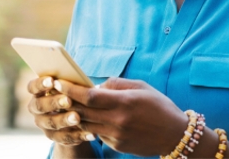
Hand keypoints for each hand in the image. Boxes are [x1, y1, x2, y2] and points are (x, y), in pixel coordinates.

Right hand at [27, 76, 95, 145]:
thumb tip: (78, 78)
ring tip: (77, 118)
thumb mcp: (68, 84)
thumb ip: (68, 82)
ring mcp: (44, 124)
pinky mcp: (55, 137)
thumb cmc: (70, 90)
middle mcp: (37, 108)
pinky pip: (65, 138)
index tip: (52, 81)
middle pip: (40, 106)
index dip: (40, 84)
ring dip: (64, 120)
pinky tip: (89, 133)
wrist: (71, 111)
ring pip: (52, 124)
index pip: (33, 87)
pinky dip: (77, 135)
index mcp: (38, 91)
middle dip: (54, 102)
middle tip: (68, 100)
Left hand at [53, 77, 187, 155]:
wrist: (174, 135)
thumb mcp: (141, 87)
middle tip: (54, 92)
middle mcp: (117, 120)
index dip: (71, 89)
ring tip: (65, 104)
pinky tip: (87, 117)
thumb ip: (117, 84)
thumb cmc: (159, 105)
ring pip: (86, 124)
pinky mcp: (117, 146)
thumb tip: (97, 85)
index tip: (59, 82)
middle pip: (83, 111)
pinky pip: (98, 133)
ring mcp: (116, 135)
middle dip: (67, 101)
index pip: (89, 96)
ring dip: (74, 114)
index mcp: (124, 102)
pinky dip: (90, 124)